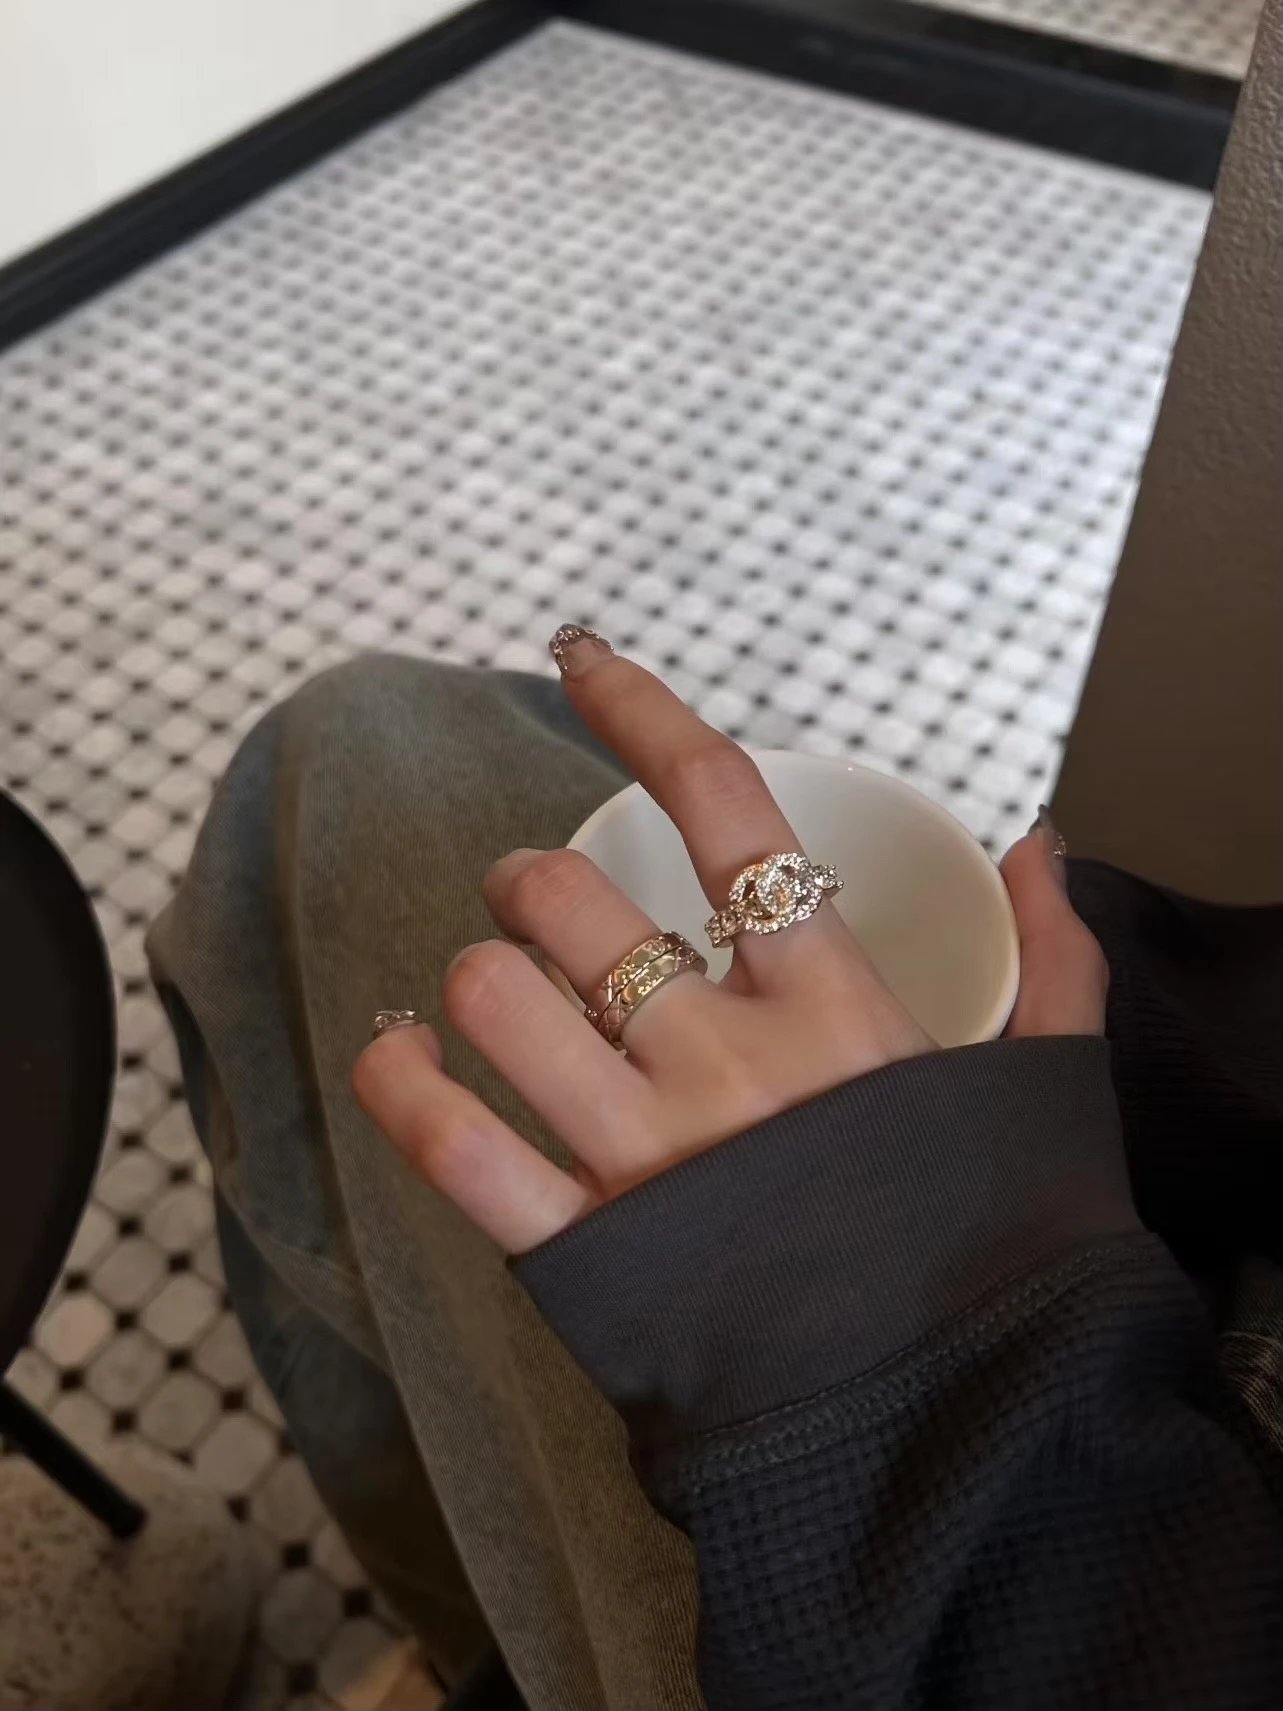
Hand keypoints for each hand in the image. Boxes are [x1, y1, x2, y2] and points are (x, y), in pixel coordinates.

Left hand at [354, 632, 1107, 1252]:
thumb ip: (1053, 953)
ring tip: (485, 985)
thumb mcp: (1044, 1081)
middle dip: (528, 884)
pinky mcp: (595, 1253)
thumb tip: (1039, 840)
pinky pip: (460, 1152)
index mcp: (832, 1000)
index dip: (638, 710)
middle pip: (568, 903)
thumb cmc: (995, 1239)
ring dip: (474, 973)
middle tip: (538, 910)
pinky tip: (395, 1054)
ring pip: (499, 1002)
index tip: (578, 656)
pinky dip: (403, 1091)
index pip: (722, 806)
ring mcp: (654, 1154)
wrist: (966, 1417)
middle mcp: (729, 1056)